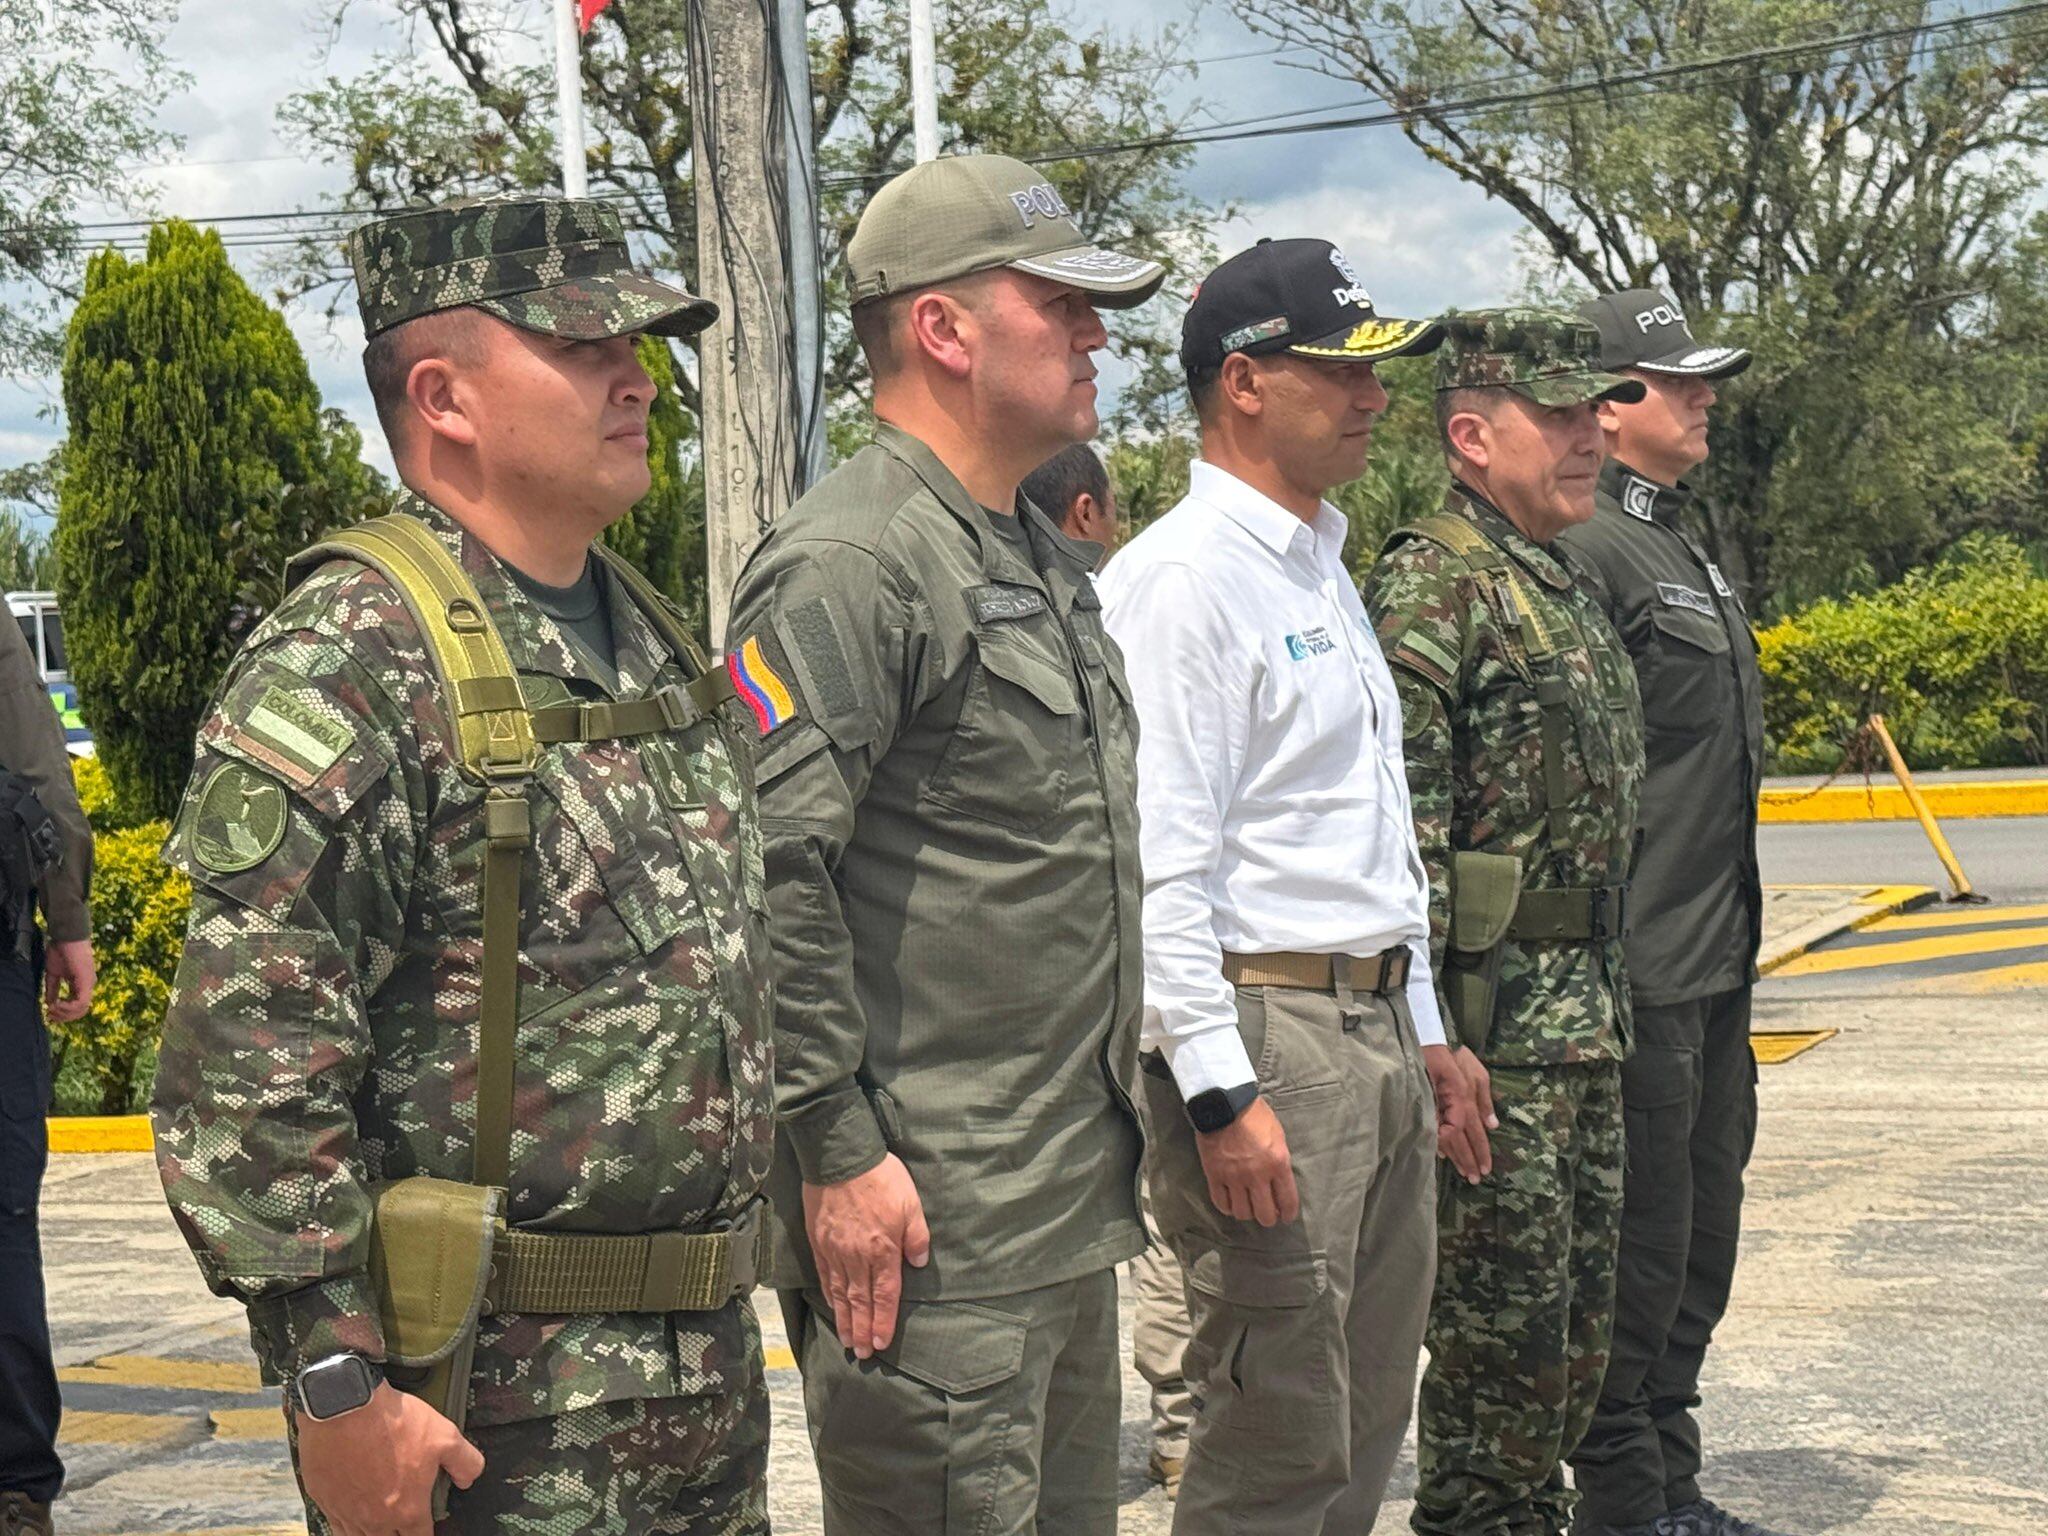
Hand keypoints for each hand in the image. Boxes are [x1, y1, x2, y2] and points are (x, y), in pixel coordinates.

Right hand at [43, 939, 93, 1022]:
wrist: (67, 936)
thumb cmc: (61, 950)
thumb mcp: (54, 973)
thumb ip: (53, 988)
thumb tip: (49, 1003)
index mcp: (81, 983)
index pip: (78, 1006)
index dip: (64, 1013)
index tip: (49, 1014)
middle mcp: (88, 985)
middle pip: (81, 1010)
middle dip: (65, 1017)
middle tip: (50, 1016)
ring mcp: (89, 983)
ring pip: (82, 1008)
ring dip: (65, 1013)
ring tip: (52, 1010)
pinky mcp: (86, 981)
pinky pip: (80, 1001)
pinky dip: (68, 1007)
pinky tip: (56, 1004)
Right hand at [294, 1380, 482, 1535]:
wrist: (346, 1407)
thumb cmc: (394, 1422)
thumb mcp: (445, 1436)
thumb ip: (465, 1462)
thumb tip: (469, 1479)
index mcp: (408, 1510)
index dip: (426, 1534)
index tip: (425, 1527)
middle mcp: (376, 1520)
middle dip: (399, 1534)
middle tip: (404, 1524)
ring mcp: (347, 1513)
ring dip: (373, 1532)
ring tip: (381, 1523)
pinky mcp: (324, 1501)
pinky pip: (336, 1527)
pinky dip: (347, 1525)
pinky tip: (353, 1516)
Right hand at [802, 1153, 930, 1357]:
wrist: (840, 1157)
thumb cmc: (881, 1178)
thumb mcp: (911, 1204)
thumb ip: (916, 1237)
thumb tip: (917, 1263)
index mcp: (883, 1251)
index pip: (884, 1296)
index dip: (883, 1322)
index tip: (881, 1343)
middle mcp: (857, 1257)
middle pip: (860, 1301)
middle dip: (861, 1330)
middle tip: (861, 1354)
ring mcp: (835, 1251)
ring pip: (840, 1294)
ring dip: (844, 1319)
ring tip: (846, 1340)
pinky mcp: (819, 1241)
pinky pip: (825, 1276)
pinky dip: (829, 1295)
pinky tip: (833, 1306)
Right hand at [1195, 1096, 1299, 1226]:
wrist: (1225, 1103)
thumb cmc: (1256, 1115)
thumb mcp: (1278, 1136)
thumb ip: (1279, 1161)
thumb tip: (1278, 1181)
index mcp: (1278, 1164)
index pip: (1287, 1201)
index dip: (1288, 1214)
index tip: (1286, 1216)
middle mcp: (1257, 1176)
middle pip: (1264, 1214)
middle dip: (1269, 1218)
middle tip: (1267, 1214)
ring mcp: (1234, 1177)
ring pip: (1242, 1213)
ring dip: (1247, 1213)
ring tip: (1248, 1208)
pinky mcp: (1214, 1175)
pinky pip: (1221, 1202)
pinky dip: (1227, 1208)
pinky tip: (1231, 1204)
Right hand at [1424, 1043, 1496, 1182]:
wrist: (1430, 1043)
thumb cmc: (1456, 1056)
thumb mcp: (1479, 1073)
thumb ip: (1485, 1100)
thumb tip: (1493, 1126)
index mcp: (1467, 1101)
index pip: (1475, 1134)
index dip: (1480, 1152)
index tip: (1485, 1169)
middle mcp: (1453, 1108)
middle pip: (1461, 1141)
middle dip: (1468, 1161)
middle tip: (1474, 1179)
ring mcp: (1437, 1109)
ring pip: (1447, 1139)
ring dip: (1456, 1157)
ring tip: (1462, 1172)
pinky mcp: (1426, 1106)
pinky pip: (1433, 1130)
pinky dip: (1439, 1143)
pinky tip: (1442, 1154)